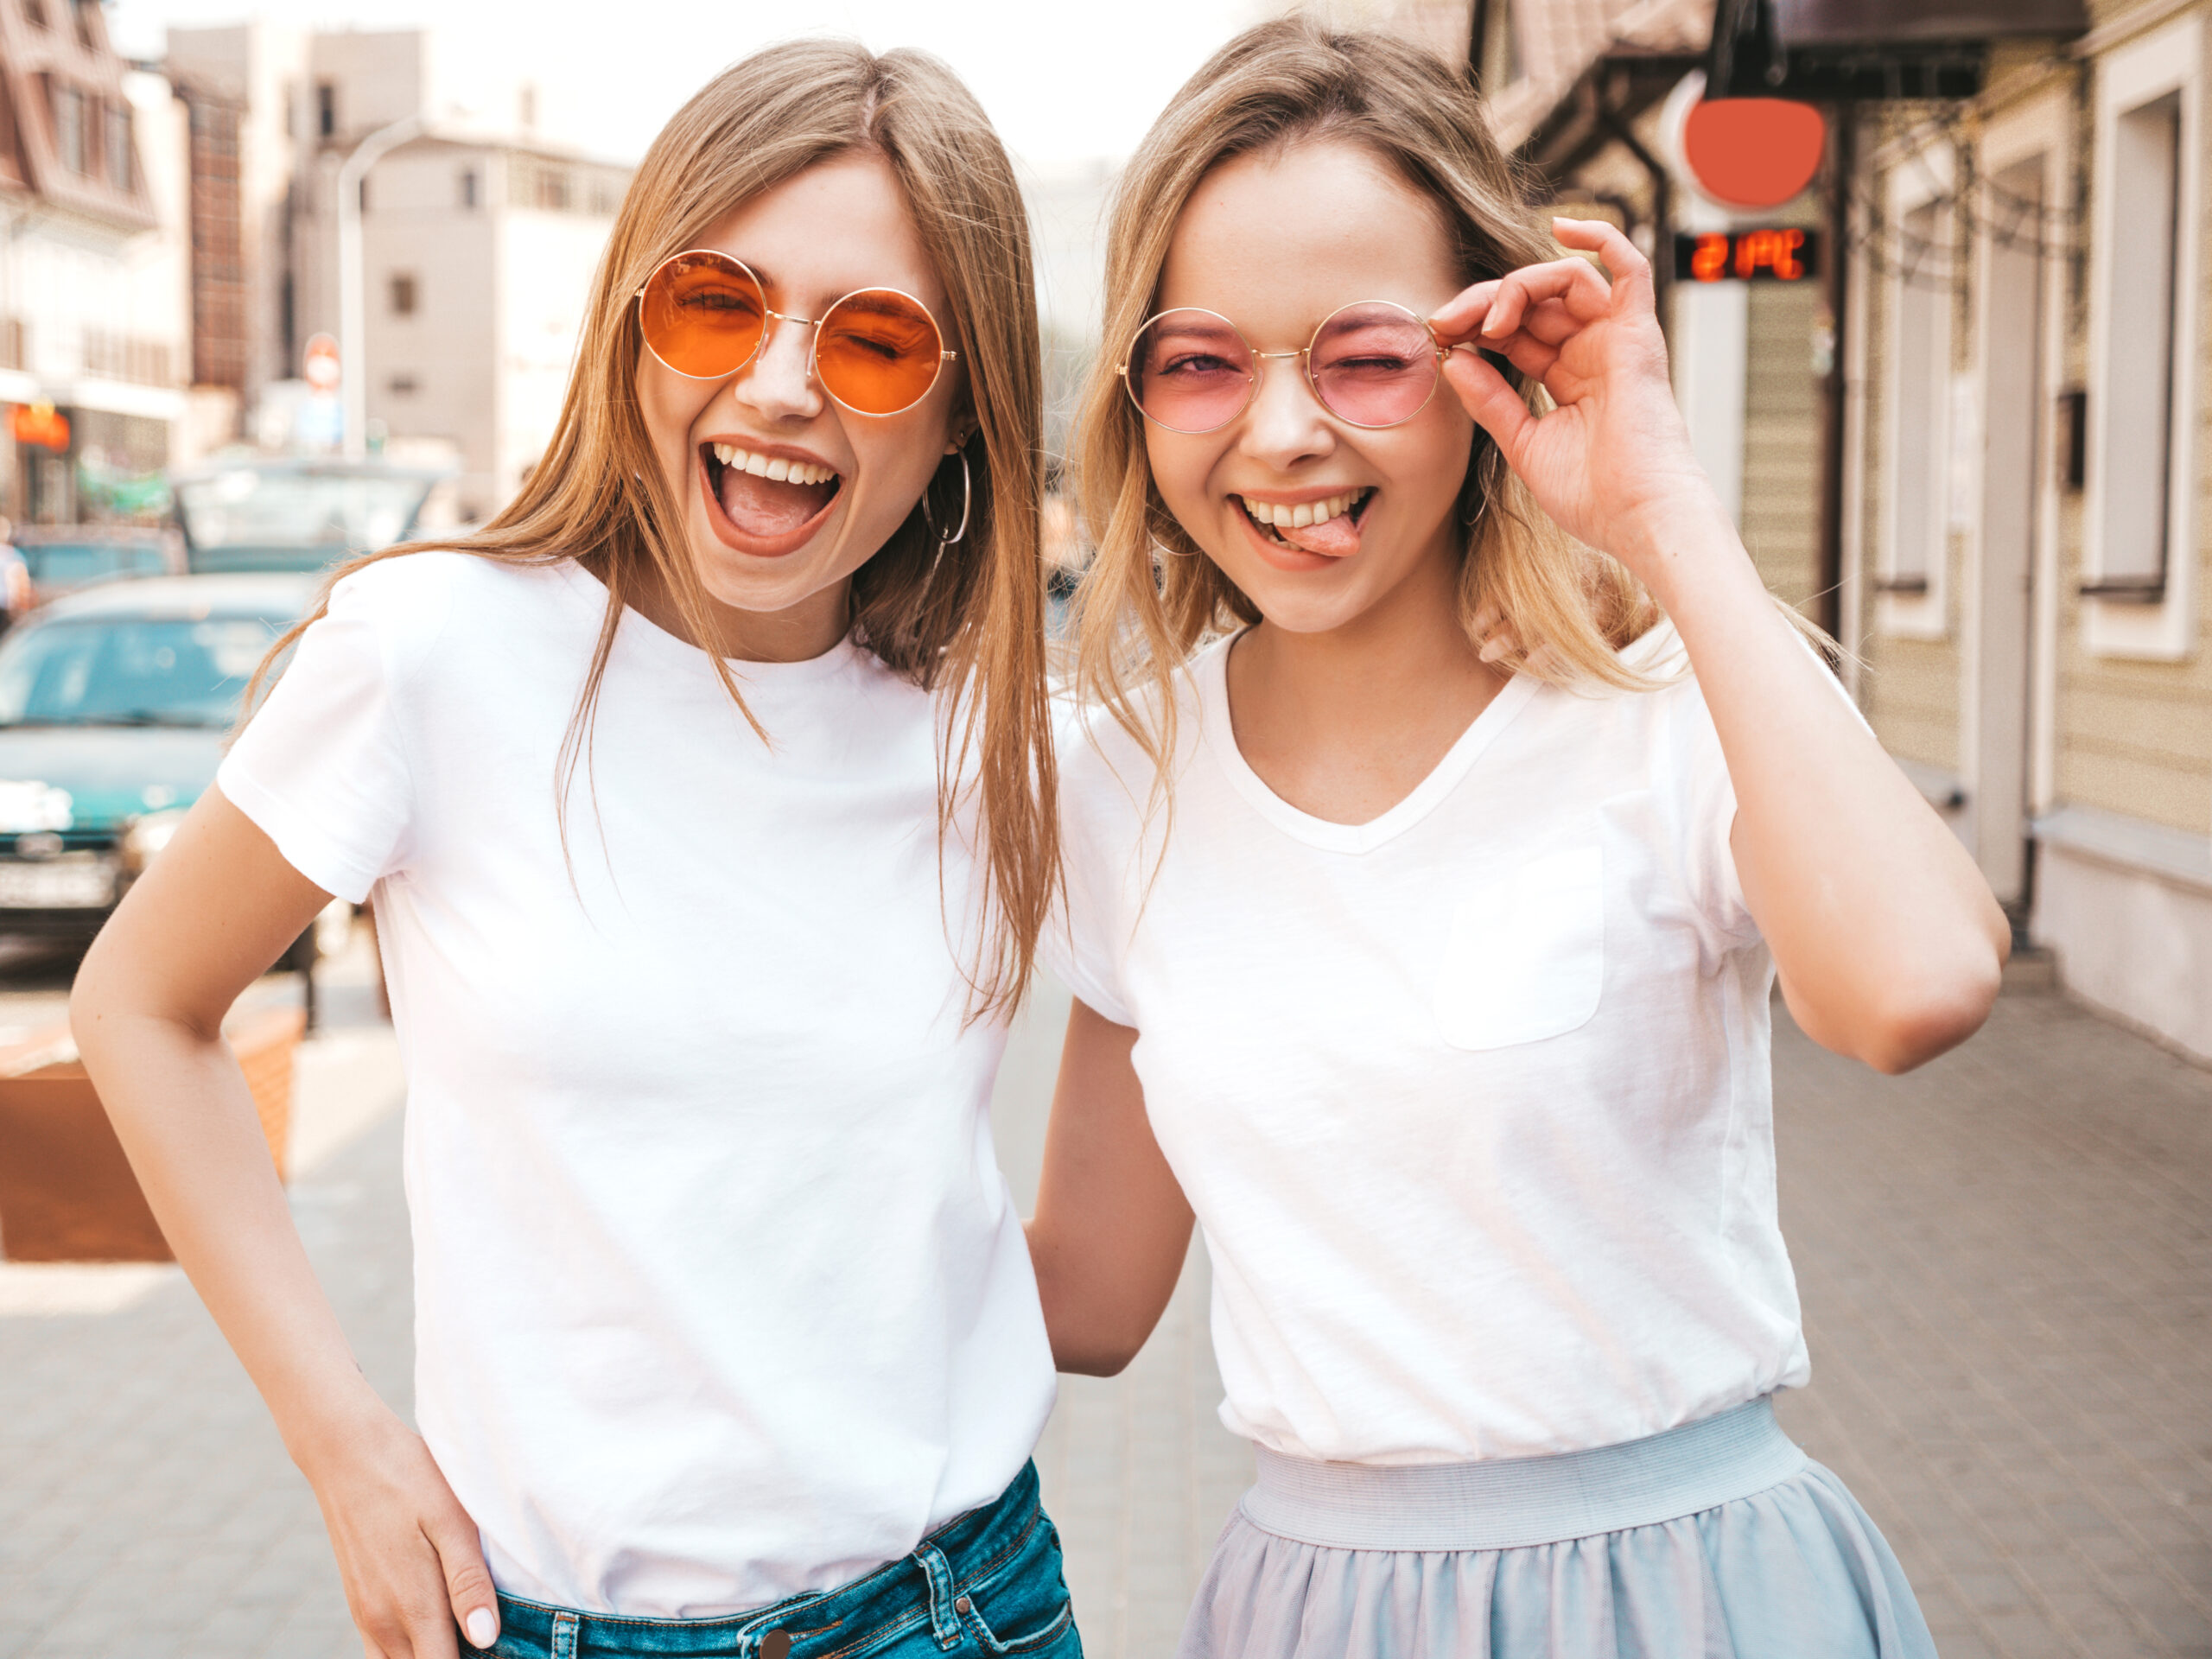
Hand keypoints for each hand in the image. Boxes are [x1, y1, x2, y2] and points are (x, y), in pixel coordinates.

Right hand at [299, 1408, 499, 1657]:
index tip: (505, 1653)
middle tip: (494, 1642)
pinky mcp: (360, 1605)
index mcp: (411, 1607)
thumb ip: (468, 1583)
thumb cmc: (410, 1479)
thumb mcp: (452, 1522)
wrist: (347, 1453)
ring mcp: (366, 1617)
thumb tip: (485, 1640)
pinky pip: (383, 1652)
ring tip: (470, 1635)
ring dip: (432, 1658)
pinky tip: (440, 1627)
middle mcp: (383, 1623)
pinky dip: (411, 1653)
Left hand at [1431, 217, 1717, 590]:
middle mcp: (1593, 352)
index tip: (1437, 335)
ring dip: (1517, 285)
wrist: (1638, 517)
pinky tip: (1562, 226)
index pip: (1516, 330)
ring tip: (1488, 318)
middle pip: (1533, 301)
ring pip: (1564, 281)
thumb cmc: (1592, 496)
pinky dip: (1600, 236)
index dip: (1474, 324)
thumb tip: (1454, 358)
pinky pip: (1629, 266)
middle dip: (1482, 303)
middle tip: (1444, 320)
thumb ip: (1491, 400)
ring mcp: (1617, 340)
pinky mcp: (1638, 333)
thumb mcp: (1523, 443)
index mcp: (1569, 378)